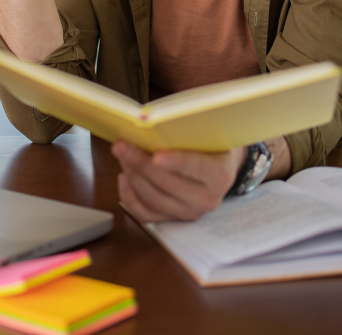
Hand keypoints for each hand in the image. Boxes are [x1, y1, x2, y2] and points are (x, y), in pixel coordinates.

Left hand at [111, 141, 246, 222]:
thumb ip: (187, 130)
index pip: (197, 168)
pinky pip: (146, 214)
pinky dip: (130, 197)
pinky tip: (123, 177)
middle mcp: (207, 199)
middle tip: (122, 147)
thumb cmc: (209, 144)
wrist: (218, 166)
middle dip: (141, 164)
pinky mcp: (173, 219)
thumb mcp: (207, 133)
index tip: (156, 156)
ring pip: (154, 200)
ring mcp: (189, 212)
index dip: (176, 162)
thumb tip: (153, 123)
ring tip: (122, 156)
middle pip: (169, 185)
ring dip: (133, 176)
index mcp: (220, 175)